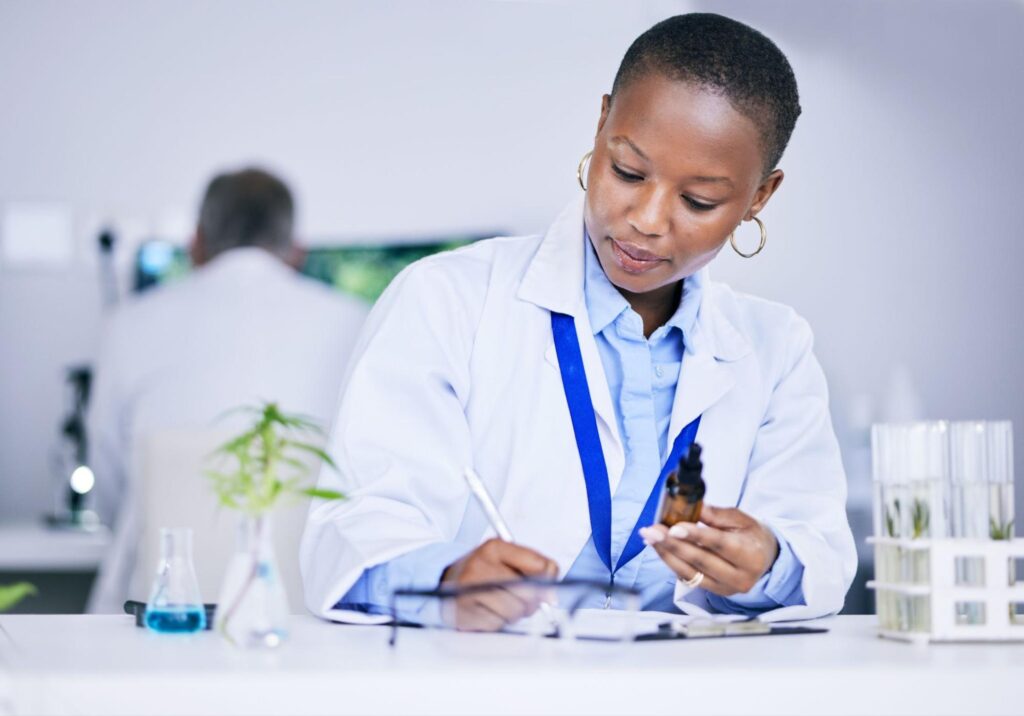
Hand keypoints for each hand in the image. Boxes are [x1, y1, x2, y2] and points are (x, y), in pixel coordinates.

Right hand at [440, 538, 558, 631]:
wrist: (447, 581)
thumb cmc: (485, 570)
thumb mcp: (508, 557)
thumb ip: (536, 567)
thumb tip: (551, 596)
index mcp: (494, 547)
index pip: (538, 565)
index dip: (548, 580)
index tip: (546, 588)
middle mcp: (480, 565)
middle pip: (528, 591)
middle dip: (531, 600)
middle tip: (524, 599)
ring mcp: (469, 589)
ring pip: (515, 611)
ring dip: (514, 613)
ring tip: (502, 603)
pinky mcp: (464, 612)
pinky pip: (498, 624)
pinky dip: (499, 622)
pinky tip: (489, 611)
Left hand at [639, 505, 778, 596]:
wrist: (764, 558)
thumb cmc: (752, 535)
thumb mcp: (741, 519)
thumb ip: (717, 515)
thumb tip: (694, 507)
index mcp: (750, 555)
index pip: (719, 545)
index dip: (695, 536)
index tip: (674, 527)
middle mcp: (739, 577)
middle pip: (700, 560)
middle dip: (672, 544)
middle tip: (652, 530)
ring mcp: (725, 588)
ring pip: (689, 572)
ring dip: (666, 554)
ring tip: (649, 537)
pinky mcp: (714, 592)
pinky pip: (687, 578)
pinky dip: (671, 562)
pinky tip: (659, 548)